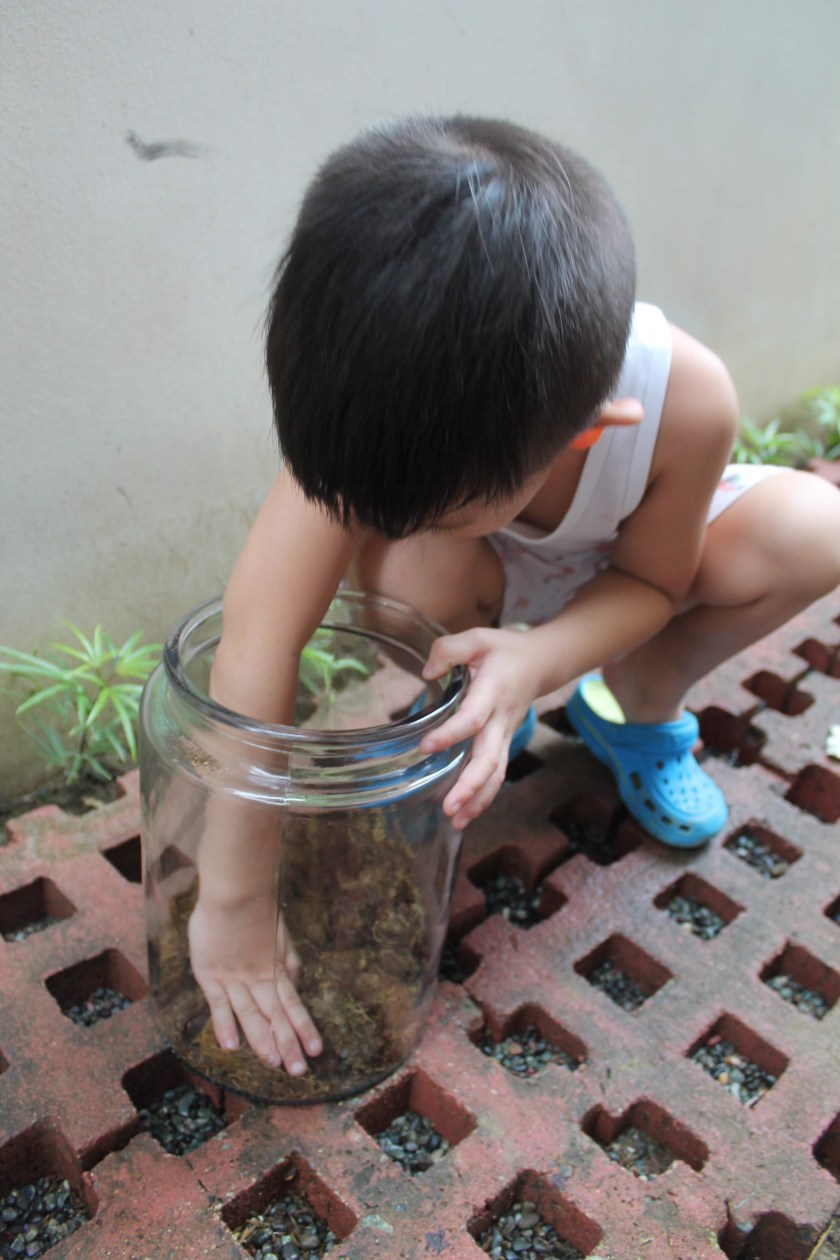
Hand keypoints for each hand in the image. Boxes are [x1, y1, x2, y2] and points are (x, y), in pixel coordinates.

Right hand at [188, 895, 321, 1075]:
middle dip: (288, 1045)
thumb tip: (293, 979)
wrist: (235, 893)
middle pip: (277, 1016)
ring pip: (253, 1015)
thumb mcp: (280, 935)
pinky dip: (226, 1026)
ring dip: (264, 1041)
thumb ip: (286, 959)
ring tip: (275, 1065)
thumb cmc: (257, 909)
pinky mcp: (212, 976)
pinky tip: (232, 1047)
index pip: (294, 1005)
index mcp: (276, 969)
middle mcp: (259, 979)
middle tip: (299, 1072)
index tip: (316, 1050)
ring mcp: (236, 979)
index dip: (305, 1028)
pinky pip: (220, 1005)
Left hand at [419, 627, 541, 827]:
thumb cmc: (504, 651)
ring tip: (455, 819)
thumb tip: (427, 673)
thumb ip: (448, 650)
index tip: (427, 746)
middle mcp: (502, 718)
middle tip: (449, 806)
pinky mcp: (504, 743)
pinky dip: (483, 797)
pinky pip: (496, 774)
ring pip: (496, 773)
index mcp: (493, 691)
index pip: (472, 717)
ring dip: (478, 799)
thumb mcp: (477, 637)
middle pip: (490, 758)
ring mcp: (506, 734)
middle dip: (470, 785)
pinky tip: (465, 815)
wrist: (541, 663)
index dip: (451, 733)